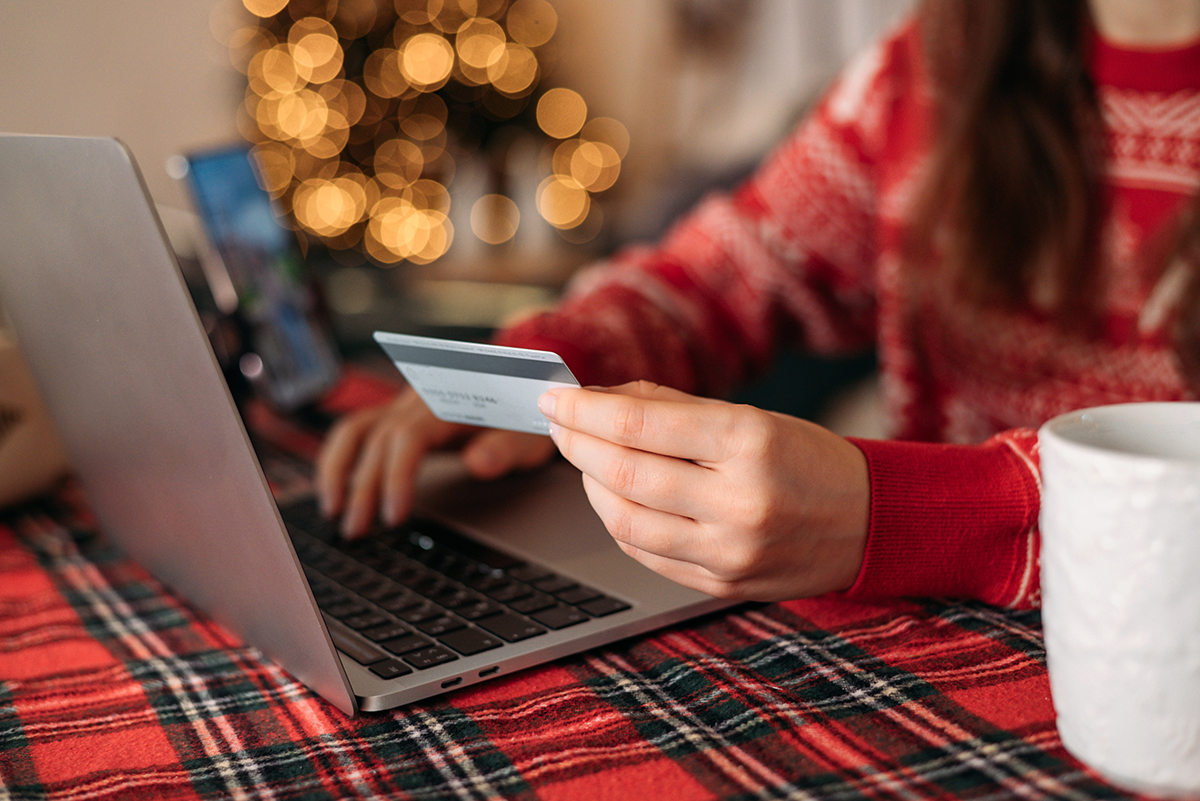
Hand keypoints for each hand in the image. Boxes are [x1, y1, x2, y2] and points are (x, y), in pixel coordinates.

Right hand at [315, 386, 556, 537]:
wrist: (520, 383)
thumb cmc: (524, 412)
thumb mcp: (528, 433)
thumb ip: (506, 448)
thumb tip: (480, 463)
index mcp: (449, 399)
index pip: (408, 436)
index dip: (396, 475)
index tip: (393, 515)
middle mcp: (418, 397)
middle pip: (377, 439)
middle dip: (362, 486)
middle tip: (356, 531)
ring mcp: (403, 403)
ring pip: (355, 429)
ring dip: (337, 469)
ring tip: (330, 511)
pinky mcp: (396, 414)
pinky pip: (357, 430)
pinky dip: (340, 457)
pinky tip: (332, 488)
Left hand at [537, 381, 869, 600]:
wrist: (870, 523)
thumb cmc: (808, 460)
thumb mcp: (751, 416)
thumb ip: (671, 407)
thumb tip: (600, 399)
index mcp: (750, 442)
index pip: (639, 424)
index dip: (584, 410)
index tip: (555, 397)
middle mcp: (740, 501)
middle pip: (624, 473)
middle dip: (576, 444)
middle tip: (558, 424)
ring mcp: (730, 552)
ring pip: (625, 521)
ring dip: (590, 485)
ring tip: (586, 459)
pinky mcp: (721, 585)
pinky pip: (645, 555)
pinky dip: (618, 522)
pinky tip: (615, 498)